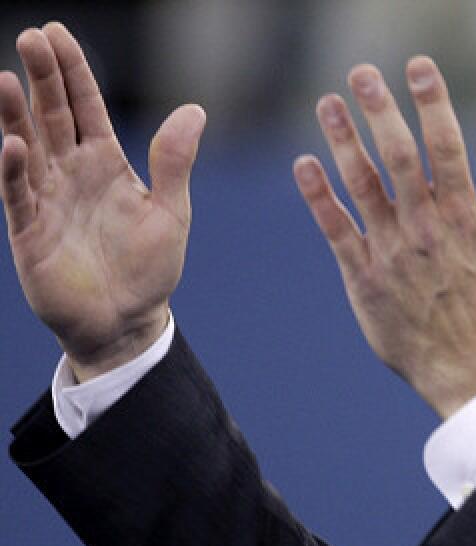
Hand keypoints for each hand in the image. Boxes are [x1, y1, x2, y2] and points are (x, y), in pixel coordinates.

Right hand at [0, 23, 204, 380]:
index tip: (57, 33)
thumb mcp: (171, 212)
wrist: (129, 321)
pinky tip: (11, 143)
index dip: (73, 72)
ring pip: (27, 147)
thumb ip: (175, 162)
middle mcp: (71, 174)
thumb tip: (195, 110)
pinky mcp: (30, 233)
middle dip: (42, 78)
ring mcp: (47, 200)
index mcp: (106, 164)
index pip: (86, 107)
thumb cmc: (150, 269)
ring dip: (15, 114)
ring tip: (5, 78)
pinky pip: (19, 195)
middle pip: (52, 116)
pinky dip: (13, 170)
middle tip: (31, 38)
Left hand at [293, 58, 475, 417]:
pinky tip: (304, 163)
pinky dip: (319, 196)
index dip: (432, 103)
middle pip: (399, 158)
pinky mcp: (363, 277)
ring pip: (362, 186)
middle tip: (361, 72)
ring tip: (327, 103)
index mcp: (464, 219)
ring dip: (343, 141)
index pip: (447, 148)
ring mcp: (392, 252)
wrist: (468, 369)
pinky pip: (336, 229)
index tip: (417, 68)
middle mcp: (426, 229)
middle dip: (380, 111)